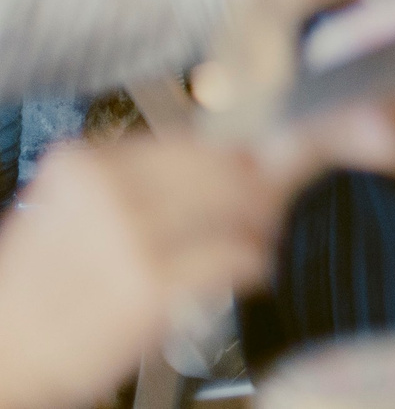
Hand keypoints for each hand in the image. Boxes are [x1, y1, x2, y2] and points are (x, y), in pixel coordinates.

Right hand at [0, 139, 284, 408]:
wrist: (3, 355)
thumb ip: (140, 182)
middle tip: (271, 196)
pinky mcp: (152, 287)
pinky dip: (254, 260)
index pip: (191, 137)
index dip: (238, 147)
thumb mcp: (75, 212)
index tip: (263, 152)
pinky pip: (236, 256)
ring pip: (239, 203)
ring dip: (261, 220)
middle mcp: (109, 192)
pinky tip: (250, 267)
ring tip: (258, 234)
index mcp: (87, 166)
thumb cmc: (40, 289)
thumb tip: (222, 158)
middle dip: (259, 181)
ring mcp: (132, 238)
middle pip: (224, 163)